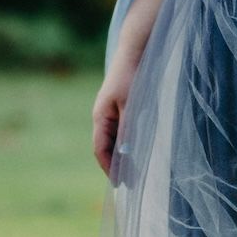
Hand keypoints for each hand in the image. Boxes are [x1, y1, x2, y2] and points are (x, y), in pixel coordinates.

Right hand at [92, 59, 134, 177]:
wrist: (134, 52)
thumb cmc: (131, 77)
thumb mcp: (131, 107)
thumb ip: (127, 131)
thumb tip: (126, 155)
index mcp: (100, 117)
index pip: (100, 150)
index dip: (109, 168)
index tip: (120, 183)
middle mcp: (101, 117)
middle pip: (105, 147)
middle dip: (115, 164)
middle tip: (130, 182)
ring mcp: (108, 112)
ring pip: (112, 140)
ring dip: (121, 155)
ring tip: (134, 170)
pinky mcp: (118, 107)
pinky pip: (119, 131)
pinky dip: (125, 142)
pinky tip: (136, 149)